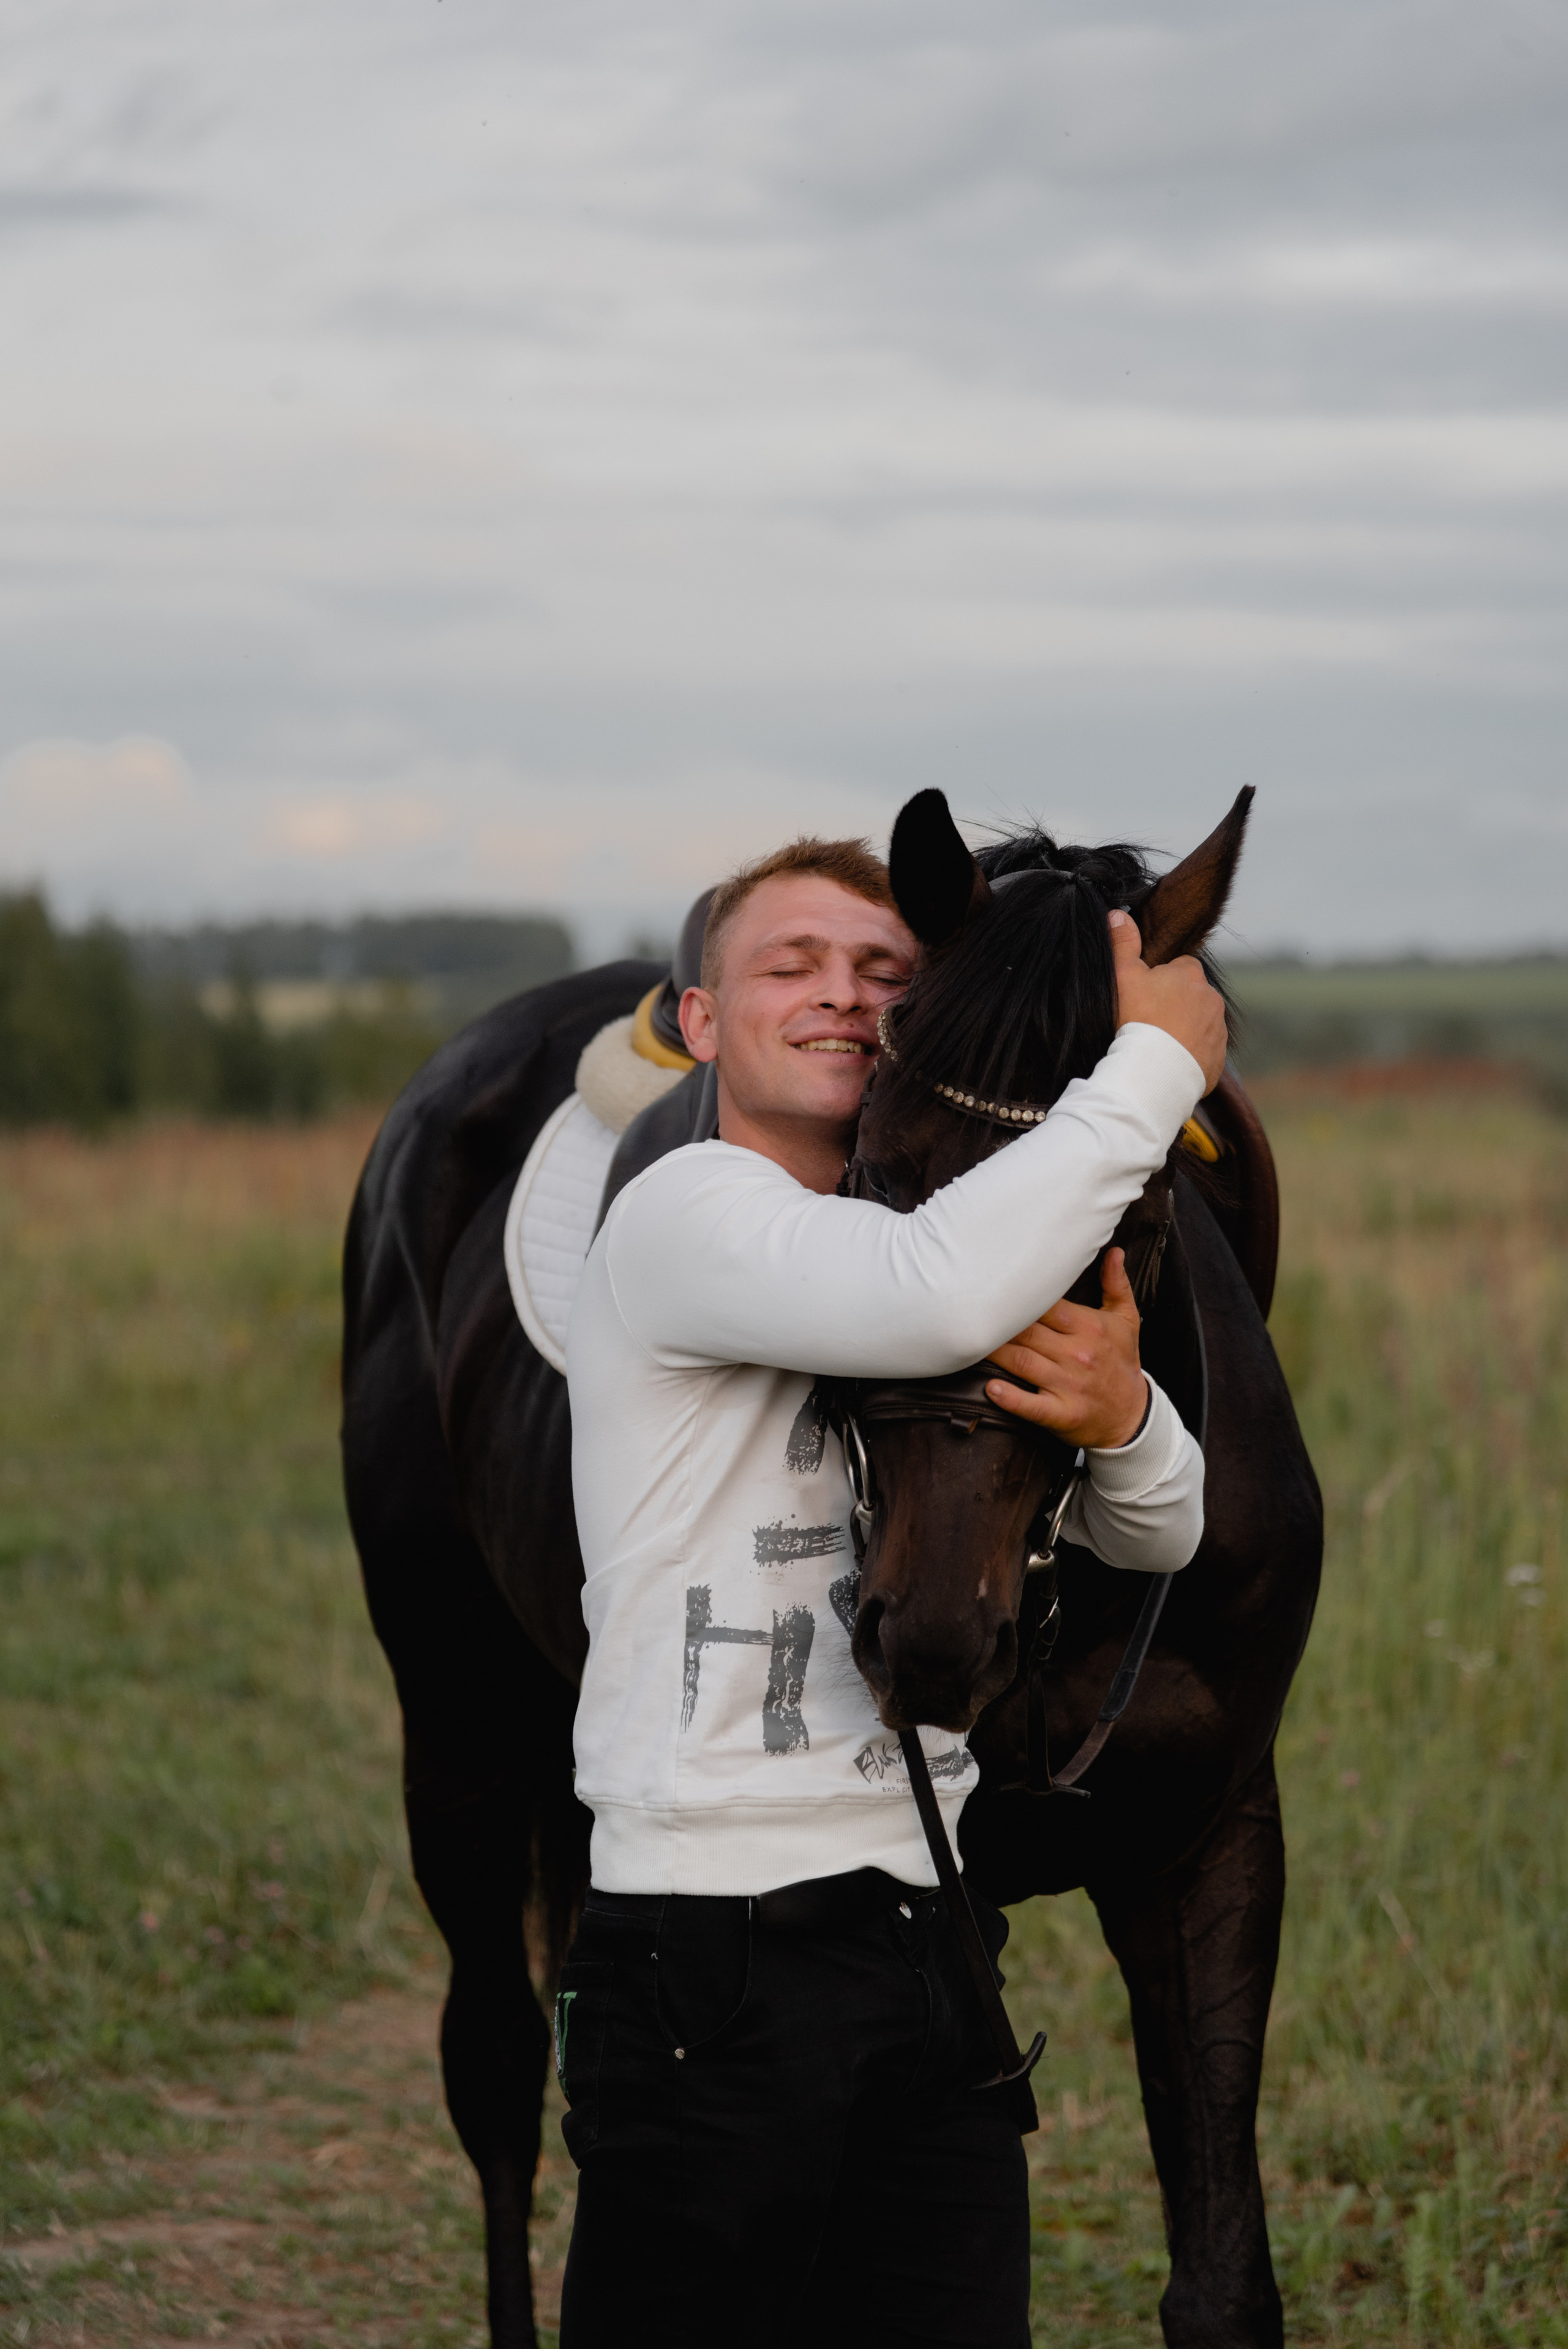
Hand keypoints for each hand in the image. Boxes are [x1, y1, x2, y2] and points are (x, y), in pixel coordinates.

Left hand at [985, 1248, 1147, 1450]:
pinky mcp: (1063, 1414)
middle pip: (1027, 1331)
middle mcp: (1078, 1354)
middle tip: (967, 1309)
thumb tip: (1113, 1251)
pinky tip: (991, 1388)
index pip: (1046, 1304)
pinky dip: (1011, 1398)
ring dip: (994, 1352)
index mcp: (1089, 1327)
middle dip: (998, 1322)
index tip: (992, 1284)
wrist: (1133, 1416)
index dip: (1017, 1294)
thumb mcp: (1126, 1322)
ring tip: (968, 1341)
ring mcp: (1069, 1385)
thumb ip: (1116, 1285)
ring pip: (1022, 1362)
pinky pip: (1032, 1406)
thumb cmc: (1122, 1363)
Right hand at [1108, 910, 1226, 1093]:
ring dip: (1184, 1030)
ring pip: (1200, 1024)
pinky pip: (1204, 1052)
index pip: (1179, 967)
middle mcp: (1212, 999)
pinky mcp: (1218, 1060)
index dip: (1159, 980)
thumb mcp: (1121, 976)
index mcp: (1191, 974)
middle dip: (1175, 1005)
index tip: (1143, 997)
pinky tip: (1168, 1062)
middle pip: (1191, 996)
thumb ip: (1122, 943)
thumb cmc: (1134, 1020)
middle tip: (1147, 1022)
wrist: (1152, 1073)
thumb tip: (1119, 914)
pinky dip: (1189, 1055)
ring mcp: (1218, 1031)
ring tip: (1156, 1045)